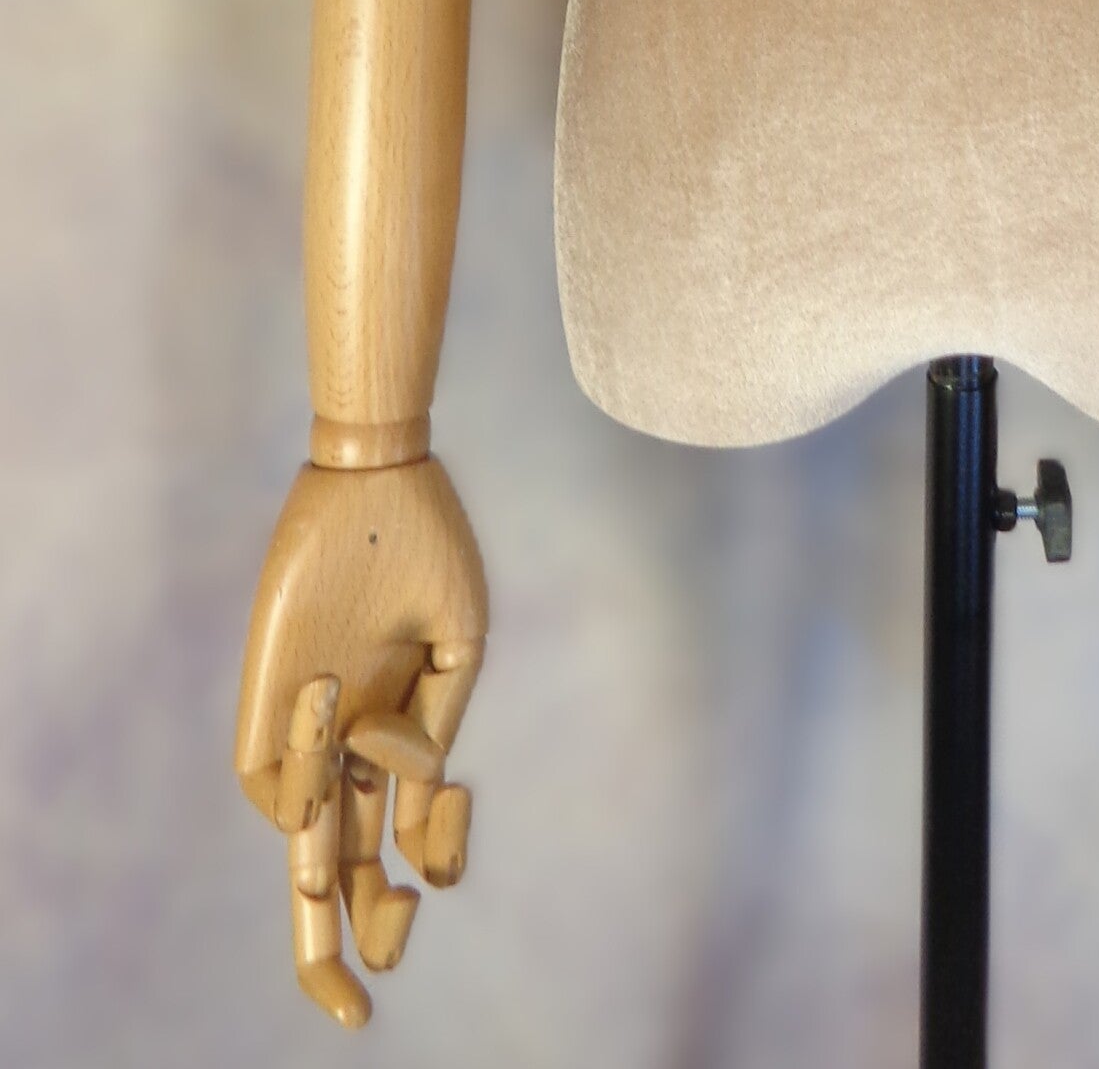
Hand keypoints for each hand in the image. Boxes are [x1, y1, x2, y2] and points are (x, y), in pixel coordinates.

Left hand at [235, 457, 486, 1026]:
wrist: (379, 474)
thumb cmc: (425, 547)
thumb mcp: (456, 646)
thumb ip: (436, 736)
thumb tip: (414, 829)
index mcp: (395, 732)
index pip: (392, 837)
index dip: (413, 881)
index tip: (432, 887)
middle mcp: (344, 740)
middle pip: (330, 867)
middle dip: (336, 943)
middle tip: (355, 1006)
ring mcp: (302, 721)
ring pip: (295, 837)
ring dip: (320, 879)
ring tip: (349, 921)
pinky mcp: (261, 696)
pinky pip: (263, 776)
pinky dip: (298, 792)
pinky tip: (325, 778)